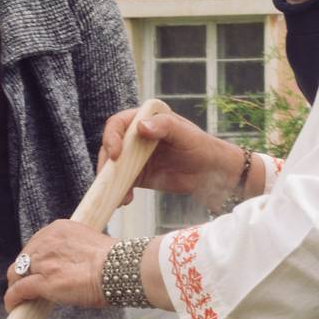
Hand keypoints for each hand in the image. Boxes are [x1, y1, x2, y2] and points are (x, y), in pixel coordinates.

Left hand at [3, 221, 114, 310]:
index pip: (37, 243)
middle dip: (24, 271)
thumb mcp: (90, 245)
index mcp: (59, 229)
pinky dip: (13, 298)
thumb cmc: (115, 261)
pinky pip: (19, 290)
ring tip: (18, 297)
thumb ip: (75, 251)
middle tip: (28, 285)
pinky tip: (13, 306)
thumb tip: (73, 266)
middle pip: (24, 257)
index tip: (38, 268)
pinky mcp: (42, 281)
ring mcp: (44, 262)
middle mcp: (47, 241)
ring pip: (16, 273)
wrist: (121, 269)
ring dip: (16, 285)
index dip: (35, 258)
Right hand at [98, 106, 245, 208]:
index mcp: (145, 119)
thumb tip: (141, 127)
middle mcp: (136, 137)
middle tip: (108, 179)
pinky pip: (121, 183)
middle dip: (106, 164)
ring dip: (110, 181)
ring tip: (118, 195)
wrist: (212, 173)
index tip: (116, 153)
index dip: (112, 137)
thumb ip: (164, 127)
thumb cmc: (202, 147)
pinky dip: (119, 191)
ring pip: (112, 167)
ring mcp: (134, 157)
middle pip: (110, 147)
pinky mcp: (137, 176)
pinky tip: (124, 200)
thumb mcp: (186, 134)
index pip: (119, 124)